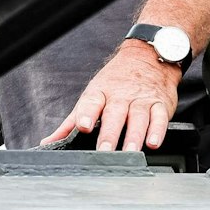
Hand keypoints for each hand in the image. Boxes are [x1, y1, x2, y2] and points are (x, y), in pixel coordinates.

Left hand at [44, 41, 179, 150]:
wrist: (147, 56)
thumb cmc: (114, 82)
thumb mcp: (91, 97)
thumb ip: (70, 123)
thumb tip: (48, 143)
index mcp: (99, 93)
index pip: (91, 103)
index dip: (86, 114)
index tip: (84, 126)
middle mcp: (120, 96)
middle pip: (115, 115)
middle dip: (110, 133)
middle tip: (105, 150)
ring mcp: (141, 100)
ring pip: (138, 118)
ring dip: (134, 136)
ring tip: (130, 152)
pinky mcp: (160, 104)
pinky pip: (160, 117)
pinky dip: (158, 130)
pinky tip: (153, 142)